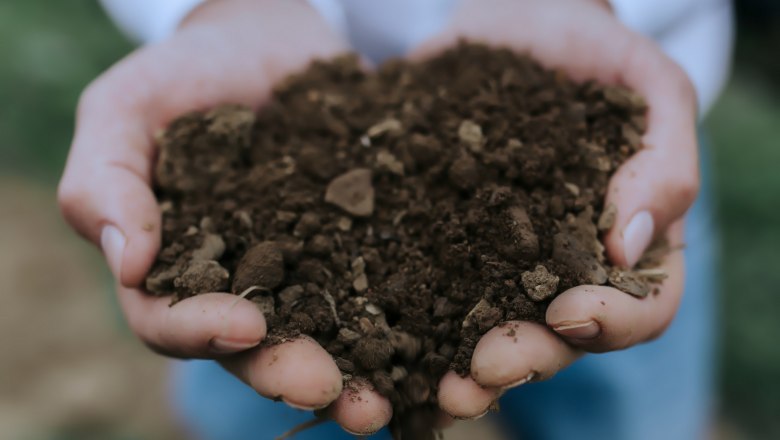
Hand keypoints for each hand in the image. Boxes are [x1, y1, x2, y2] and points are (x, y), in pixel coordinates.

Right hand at [58, 0, 390, 434]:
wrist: (266, 38)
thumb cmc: (184, 74)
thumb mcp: (126, 109)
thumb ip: (107, 181)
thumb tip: (132, 265)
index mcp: (172, 270)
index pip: (169, 321)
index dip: (201, 331)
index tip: (246, 325)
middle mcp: (237, 286)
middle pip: (252, 349)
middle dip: (285, 370)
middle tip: (328, 388)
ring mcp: (301, 270)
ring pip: (319, 335)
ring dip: (348, 372)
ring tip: (381, 400)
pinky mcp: (356, 246)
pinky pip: (377, 286)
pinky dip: (400, 316)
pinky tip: (432, 334)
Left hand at [411, 0, 698, 417]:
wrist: (509, 20)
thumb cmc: (591, 50)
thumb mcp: (648, 88)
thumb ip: (661, 162)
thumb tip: (628, 249)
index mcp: (630, 245)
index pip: (641, 308)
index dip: (613, 322)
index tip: (569, 312)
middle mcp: (563, 269)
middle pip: (557, 340)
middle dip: (522, 359)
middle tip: (482, 368)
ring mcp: (498, 263)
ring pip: (487, 332)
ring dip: (461, 364)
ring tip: (432, 382)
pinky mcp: (439, 243)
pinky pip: (424, 290)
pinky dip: (405, 320)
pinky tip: (378, 334)